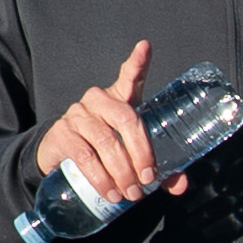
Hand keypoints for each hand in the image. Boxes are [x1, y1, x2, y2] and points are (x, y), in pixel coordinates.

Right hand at [35, 40, 184, 205]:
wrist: (62, 157)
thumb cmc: (105, 148)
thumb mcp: (131, 152)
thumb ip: (157, 166)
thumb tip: (180, 185)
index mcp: (120, 98)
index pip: (130, 76)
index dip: (137, 62)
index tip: (144, 48)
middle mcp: (98, 100)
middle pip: (127, 120)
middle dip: (142, 152)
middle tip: (148, 180)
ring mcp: (78, 115)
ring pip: (106, 141)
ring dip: (122, 171)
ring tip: (132, 194)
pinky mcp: (63, 134)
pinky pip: (85, 156)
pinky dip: (101, 178)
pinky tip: (111, 192)